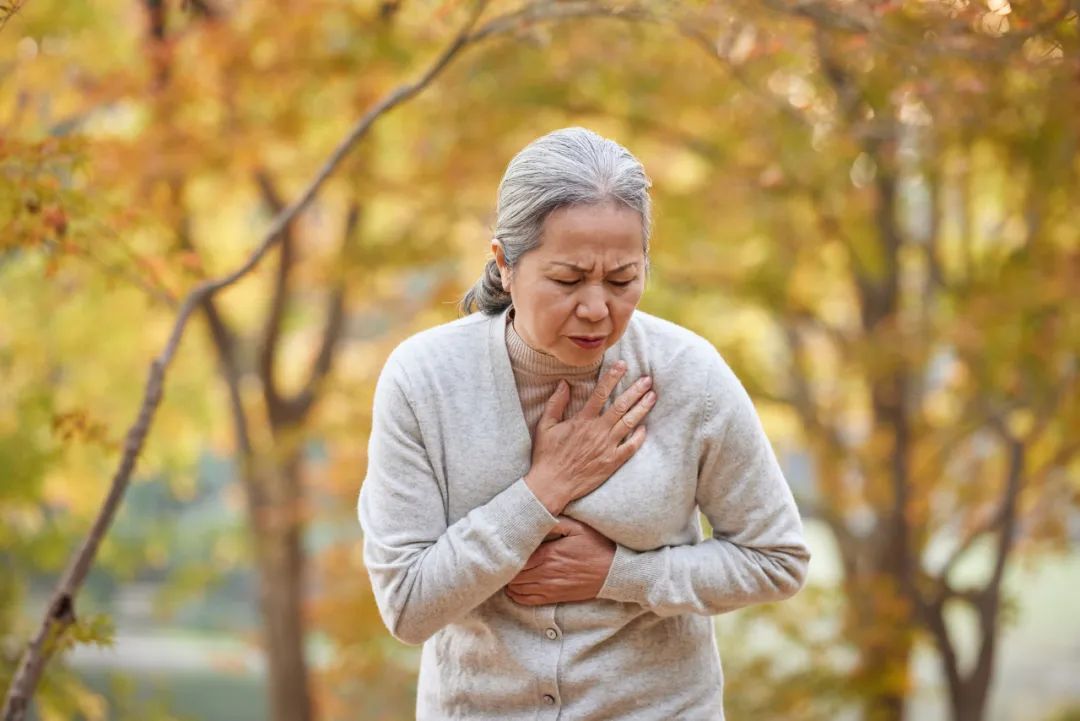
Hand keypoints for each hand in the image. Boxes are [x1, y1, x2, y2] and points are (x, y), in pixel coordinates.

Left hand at [505, 517, 615, 605]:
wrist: (613, 572)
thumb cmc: (596, 547)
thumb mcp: (578, 528)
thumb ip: (555, 523)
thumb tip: (538, 518)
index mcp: (549, 554)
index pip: (518, 558)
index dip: (507, 554)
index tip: (503, 548)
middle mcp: (546, 573)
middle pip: (514, 575)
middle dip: (506, 568)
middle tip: (501, 560)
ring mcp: (550, 587)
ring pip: (518, 589)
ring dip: (509, 582)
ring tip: (506, 572)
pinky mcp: (555, 597)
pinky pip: (529, 601)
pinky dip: (517, 596)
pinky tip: (514, 588)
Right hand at [525, 360, 655, 515]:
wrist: (552, 484)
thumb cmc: (547, 455)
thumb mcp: (545, 426)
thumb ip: (555, 403)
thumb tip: (563, 383)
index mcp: (582, 420)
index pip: (600, 393)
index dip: (612, 377)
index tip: (622, 365)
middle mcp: (597, 431)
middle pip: (621, 406)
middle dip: (636, 391)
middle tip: (647, 380)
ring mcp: (607, 447)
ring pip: (629, 423)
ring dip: (642, 408)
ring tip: (652, 397)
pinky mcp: (612, 462)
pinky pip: (631, 447)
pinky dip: (639, 437)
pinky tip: (645, 428)